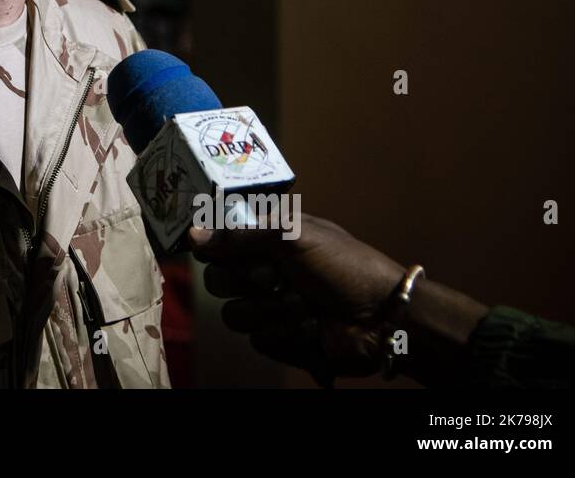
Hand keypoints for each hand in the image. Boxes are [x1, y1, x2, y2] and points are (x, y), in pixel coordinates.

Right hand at [187, 213, 406, 384]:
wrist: (382, 317)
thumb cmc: (344, 265)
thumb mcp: (294, 235)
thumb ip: (241, 235)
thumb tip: (192, 236)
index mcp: (265, 242)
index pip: (217, 244)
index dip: (218, 250)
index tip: (228, 251)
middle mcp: (262, 274)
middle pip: (216, 281)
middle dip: (247, 281)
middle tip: (277, 278)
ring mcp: (268, 309)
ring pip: (234, 315)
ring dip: (272, 310)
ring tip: (304, 306)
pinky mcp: (279, 340)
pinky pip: (259, 340)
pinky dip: (287, 334)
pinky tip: (312, 327)